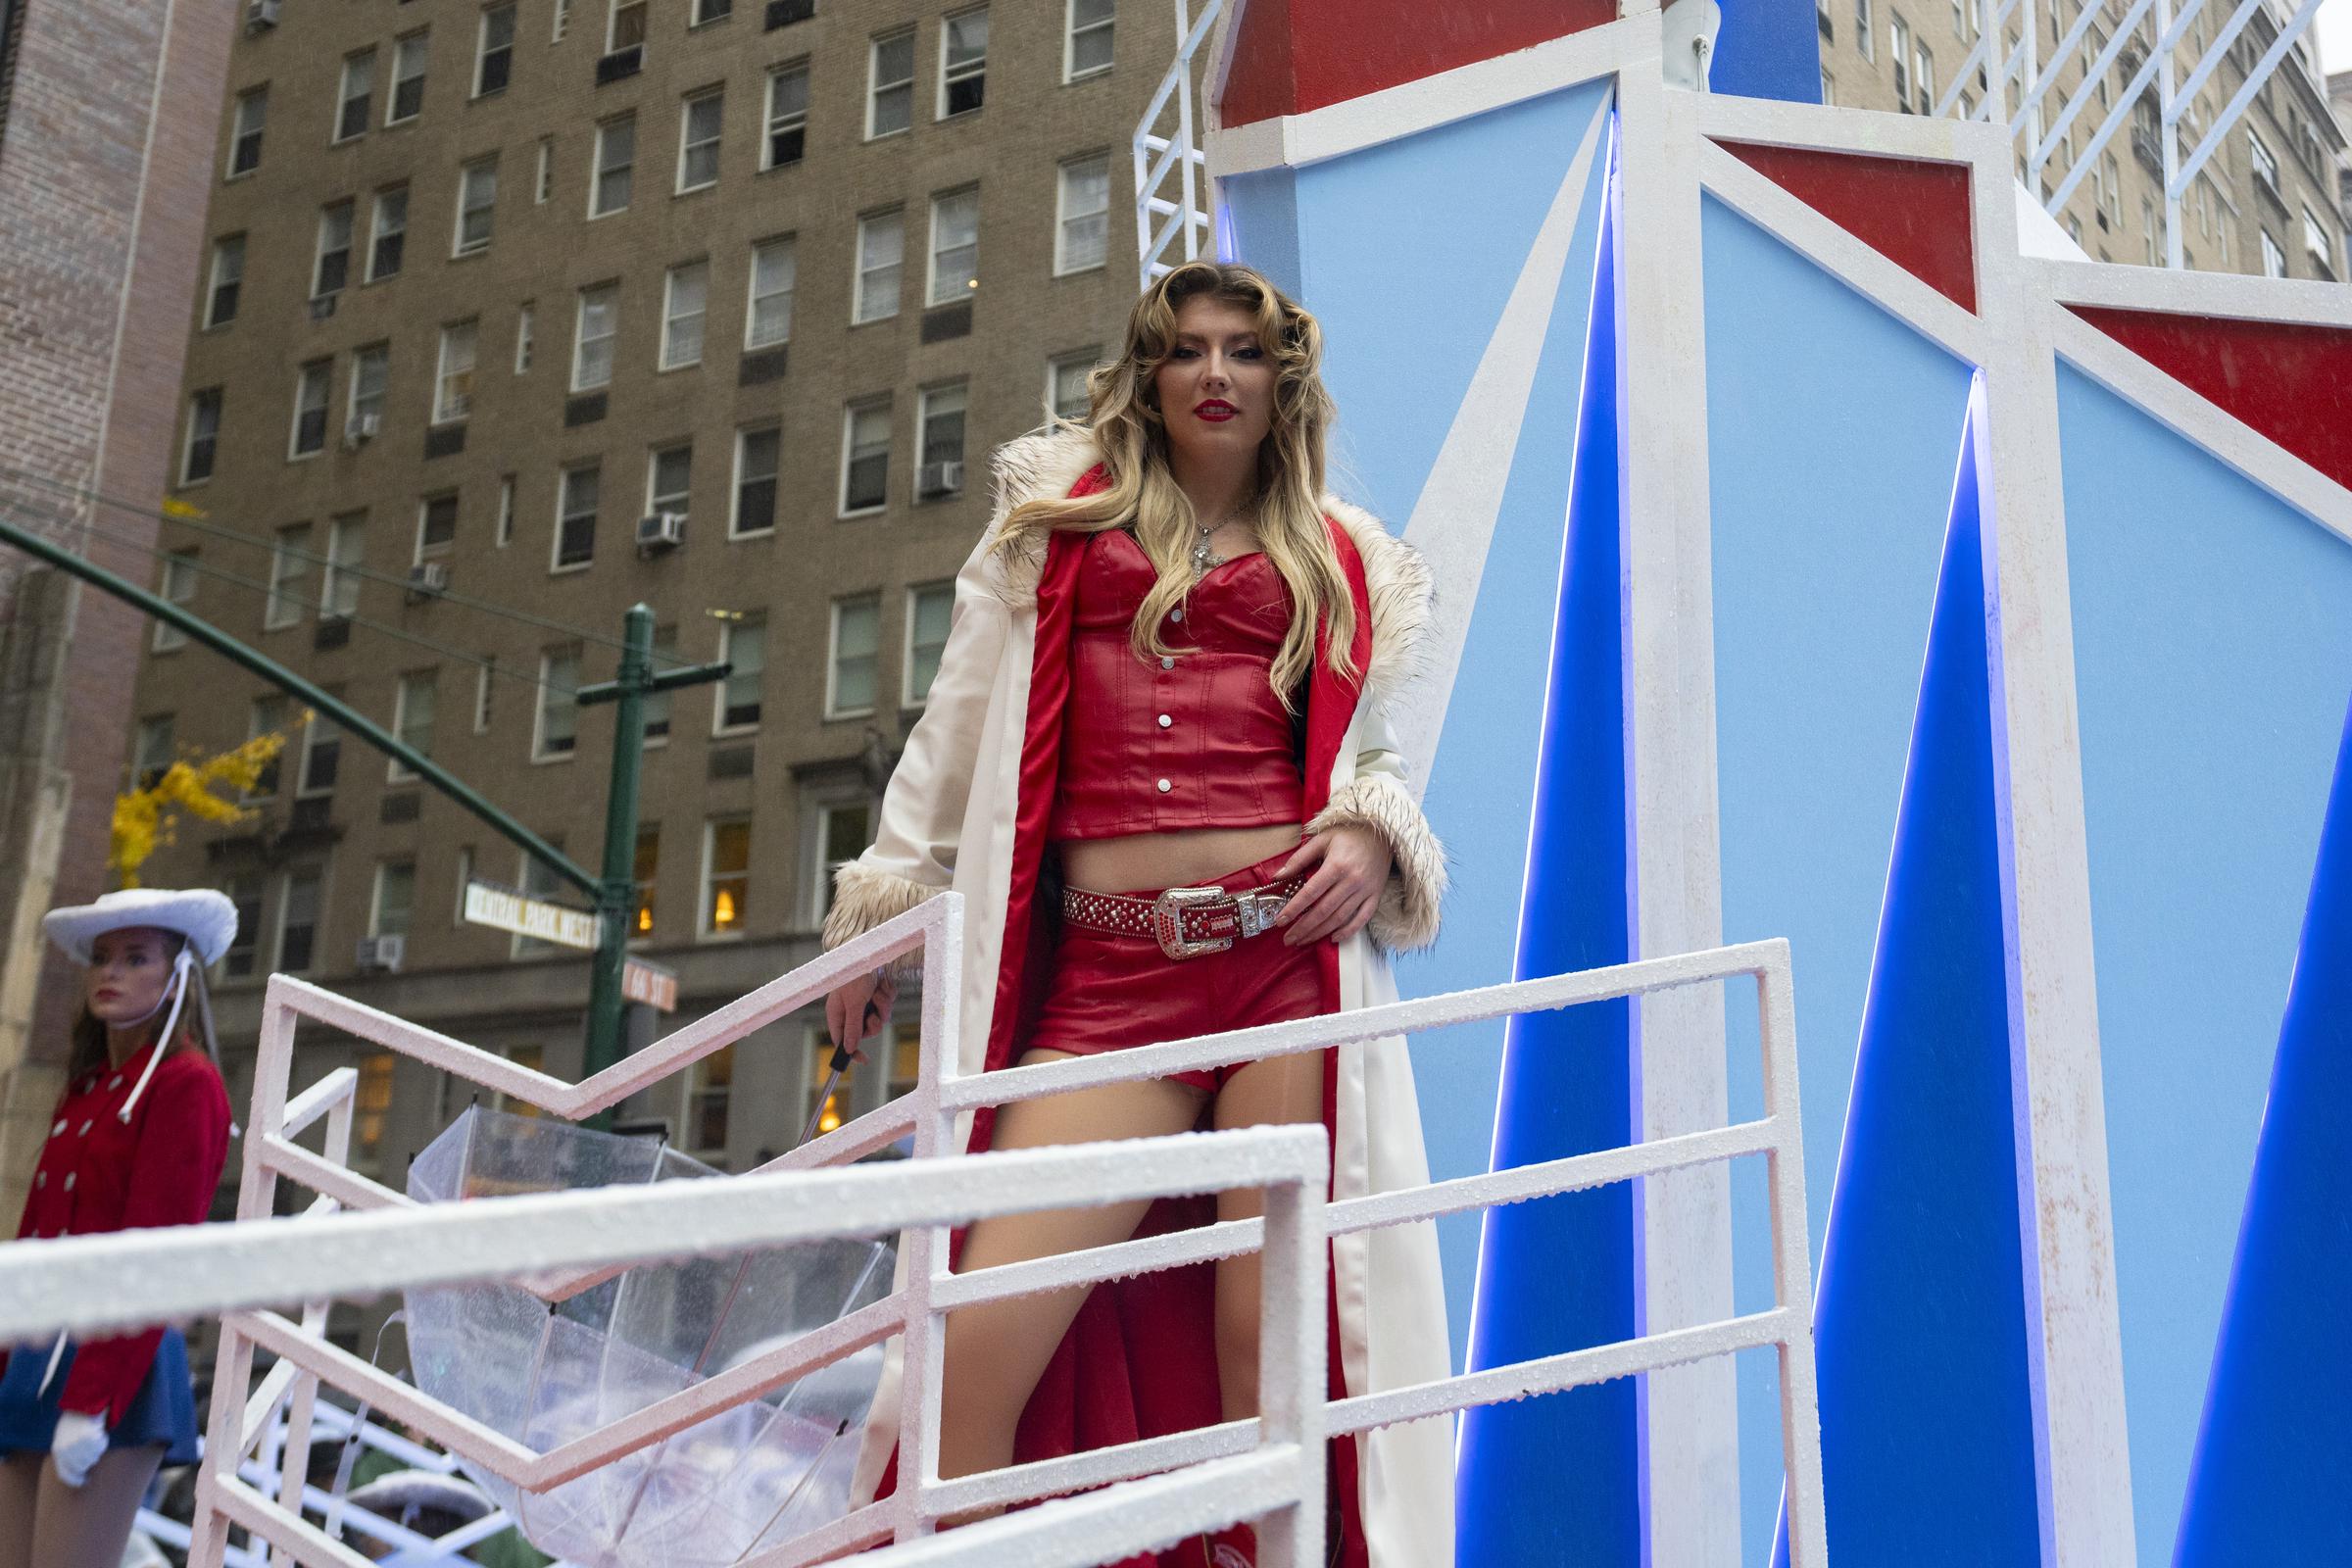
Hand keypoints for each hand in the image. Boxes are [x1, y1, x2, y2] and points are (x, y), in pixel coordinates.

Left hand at [51, 1410, 105, 1487]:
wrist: (82, 1400)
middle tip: (92, 1447)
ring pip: (94, 1457)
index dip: (76, 1480)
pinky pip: (101, 1446)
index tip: (85, 1481)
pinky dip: (103, 1440)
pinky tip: (99, 1431)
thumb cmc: (75, 1419)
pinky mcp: (89, 1437)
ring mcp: (77, 1445)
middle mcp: (66, 1450)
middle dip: (89, 1459)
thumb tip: (79, 1471)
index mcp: (57, 1450)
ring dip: (97, 1449)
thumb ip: (67, 1453)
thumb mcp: (64, 1437)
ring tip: (94, 1436)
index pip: (65, 1474)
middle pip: (83, 1466)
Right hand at [823, 971, 897, 1057]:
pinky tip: (883, 985)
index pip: (841, 1039)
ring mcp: (865, 1001)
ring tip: (878, 992)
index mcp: (837, 1012)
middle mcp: (850, 1008)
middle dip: (874, 1023)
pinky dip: (887, 995)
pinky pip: (887, 1004)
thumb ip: (852, 1027)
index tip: (863, 1060)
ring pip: (879, 1017)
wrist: (870, 951)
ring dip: (882, 1006)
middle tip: (874, 1014)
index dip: (852, 1051)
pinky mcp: (878, 993)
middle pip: (865, 1030)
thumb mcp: (853, 1003)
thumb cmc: (855, 974)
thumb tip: (849, 1049)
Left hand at [1272, 826, 1391, 946]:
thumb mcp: (1322, 839)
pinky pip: (1362, 919)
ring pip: (1340, 918)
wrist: (1383, 834)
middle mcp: (1351, 881)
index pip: (1310, 893)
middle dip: (1303, 927)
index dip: (1294, 909)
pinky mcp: (1375, 896)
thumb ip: (1299, 858)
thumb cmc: (1349, 835)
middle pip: (1323, 910)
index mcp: (1336, 866)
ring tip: (1303, 941)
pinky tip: (1333, 938)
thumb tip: (1278, 876)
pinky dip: (1348, 931)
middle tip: (1288, 939)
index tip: (1280, 921)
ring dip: (1320, 932)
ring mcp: (1365, 890)